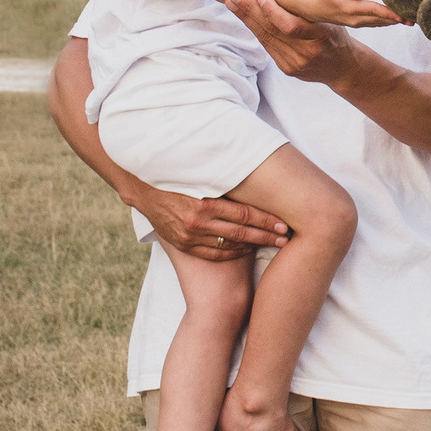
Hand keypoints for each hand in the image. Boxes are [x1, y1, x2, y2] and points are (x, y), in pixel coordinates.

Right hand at [134, 187, 288, 258]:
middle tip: (286, 238)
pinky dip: (232, 252)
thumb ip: (224, 181)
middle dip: (266, 236)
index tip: (284, 224)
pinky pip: (213, 254)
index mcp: (203, 204)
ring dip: (253, 245)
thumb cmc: (178, 176)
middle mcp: (196, 223)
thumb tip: (256, 176)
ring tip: (272, 244)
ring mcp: (188, 237)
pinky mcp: (182, 245)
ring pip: (229, 246)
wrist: (143, 189)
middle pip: (241, 233)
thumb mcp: (200, 176)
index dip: (266, 221)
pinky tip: (247, 248)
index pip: (244, 215)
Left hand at [226, 0, 384, 85]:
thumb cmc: (337, 37)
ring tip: (232, 2)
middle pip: (273, 31)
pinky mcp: (288, 69)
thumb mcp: (328, 17)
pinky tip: (245, 18)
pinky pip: (269, 47)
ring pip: (266, 39)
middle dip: (251, 11)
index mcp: (321, 36)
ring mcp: (296, 63)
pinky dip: (257, 31)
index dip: (273, 11)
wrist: (344, 69)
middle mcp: (307, 52)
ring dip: (247, 19)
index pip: (291, 25)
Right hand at [280, 0, 404, 28]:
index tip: (405, 17)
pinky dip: (386, 21)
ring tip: (410, 20)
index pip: (376, 11)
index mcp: (352, 9)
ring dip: (394, 21)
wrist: (309, 8)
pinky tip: (394, 19)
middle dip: (399, 20)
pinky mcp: (356, 21)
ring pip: (380, 23)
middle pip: (382, 20)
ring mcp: (356, 22)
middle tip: (416, 19)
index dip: (391, 14)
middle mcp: (357, 19)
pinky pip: (375, 23)